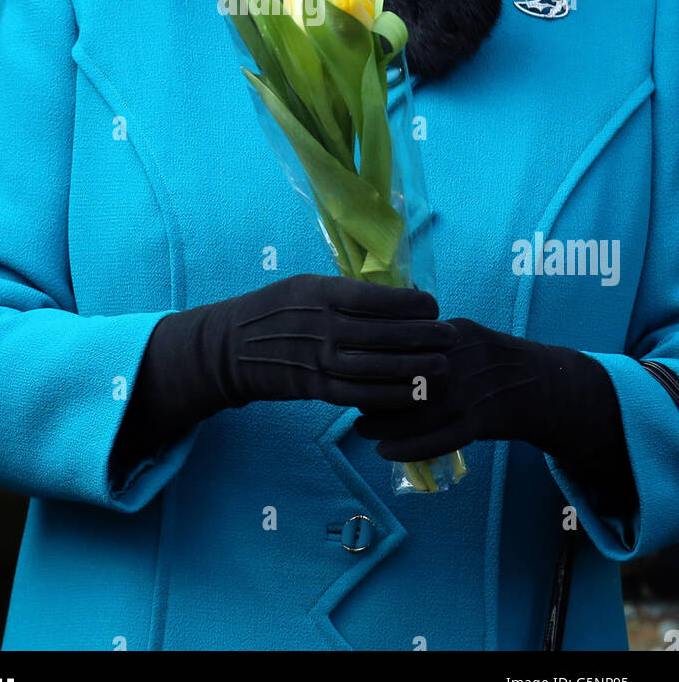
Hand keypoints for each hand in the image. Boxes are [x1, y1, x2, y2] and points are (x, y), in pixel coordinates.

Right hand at [195, 271, 457, 413]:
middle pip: (382, 333)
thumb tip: (393, 296)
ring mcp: (316, 359)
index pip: (373, 298)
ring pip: (375, 367)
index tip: (432, 305)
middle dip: (422, 335)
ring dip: (413, 368)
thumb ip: (344, 291)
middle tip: (449, 334)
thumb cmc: (275, 309)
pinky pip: (359, 396)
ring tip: (441, 364)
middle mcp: (320, 326)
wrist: (232, 347)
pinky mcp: (314, 388)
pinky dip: (388, 395)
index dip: (408, 304)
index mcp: (319, 293)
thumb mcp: (305, 285)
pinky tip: (412, 391)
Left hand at [353, 317, 616, 462]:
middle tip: (352, 403)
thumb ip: (430, 339)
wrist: (547, 385)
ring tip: (363, 428)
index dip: (375, 360)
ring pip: (419, 411)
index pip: (404, 344)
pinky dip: (410, 446)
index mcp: (453, 333)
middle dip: (374, 393)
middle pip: (406, 378)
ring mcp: (472, 391)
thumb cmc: (497, 360)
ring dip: (384, 423)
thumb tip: (384, 341)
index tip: (352, 369)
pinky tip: (386, 450)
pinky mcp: (482, 420)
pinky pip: (440, 438)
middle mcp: (460, 360)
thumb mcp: (465, 335)